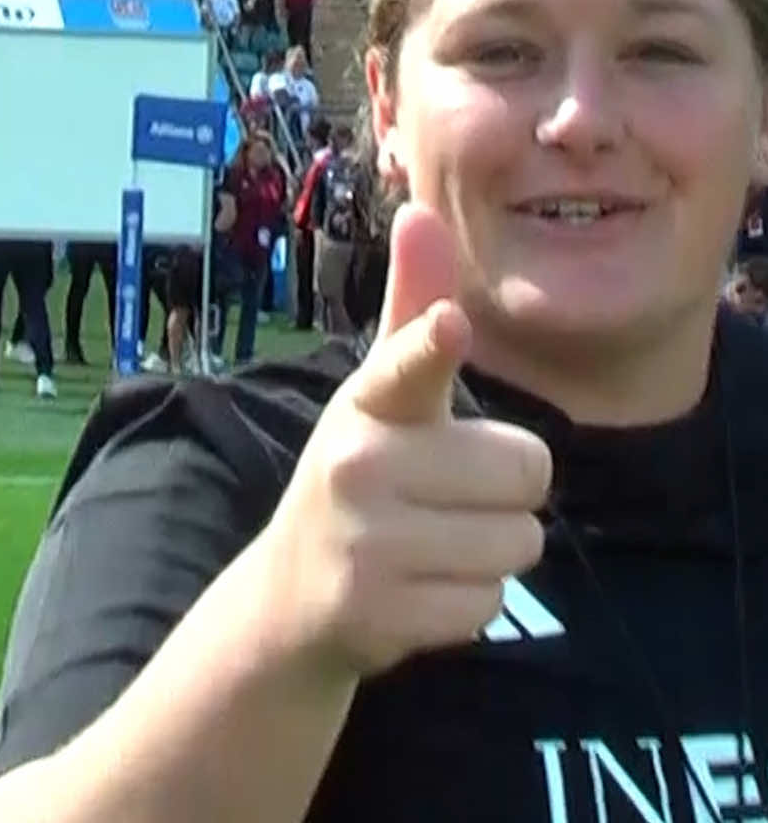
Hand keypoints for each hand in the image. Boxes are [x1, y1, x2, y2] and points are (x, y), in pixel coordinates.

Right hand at [265, 203, 550, 679]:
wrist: (294, 595)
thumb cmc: (363, 472)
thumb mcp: (381, 391)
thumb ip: (415, 306)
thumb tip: (422, 209)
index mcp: (370, 402)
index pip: (408, 364)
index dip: (434, 344)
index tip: (449, 327)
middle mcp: (362, 466)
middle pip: (527, 470)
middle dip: (505, 491)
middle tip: (444, 498)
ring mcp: (368, 545)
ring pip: (519, 542)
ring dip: (492, 549)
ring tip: (431, 545)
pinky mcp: (383, 613)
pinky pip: (491, 603)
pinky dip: (470, 603)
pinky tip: (420, 589)